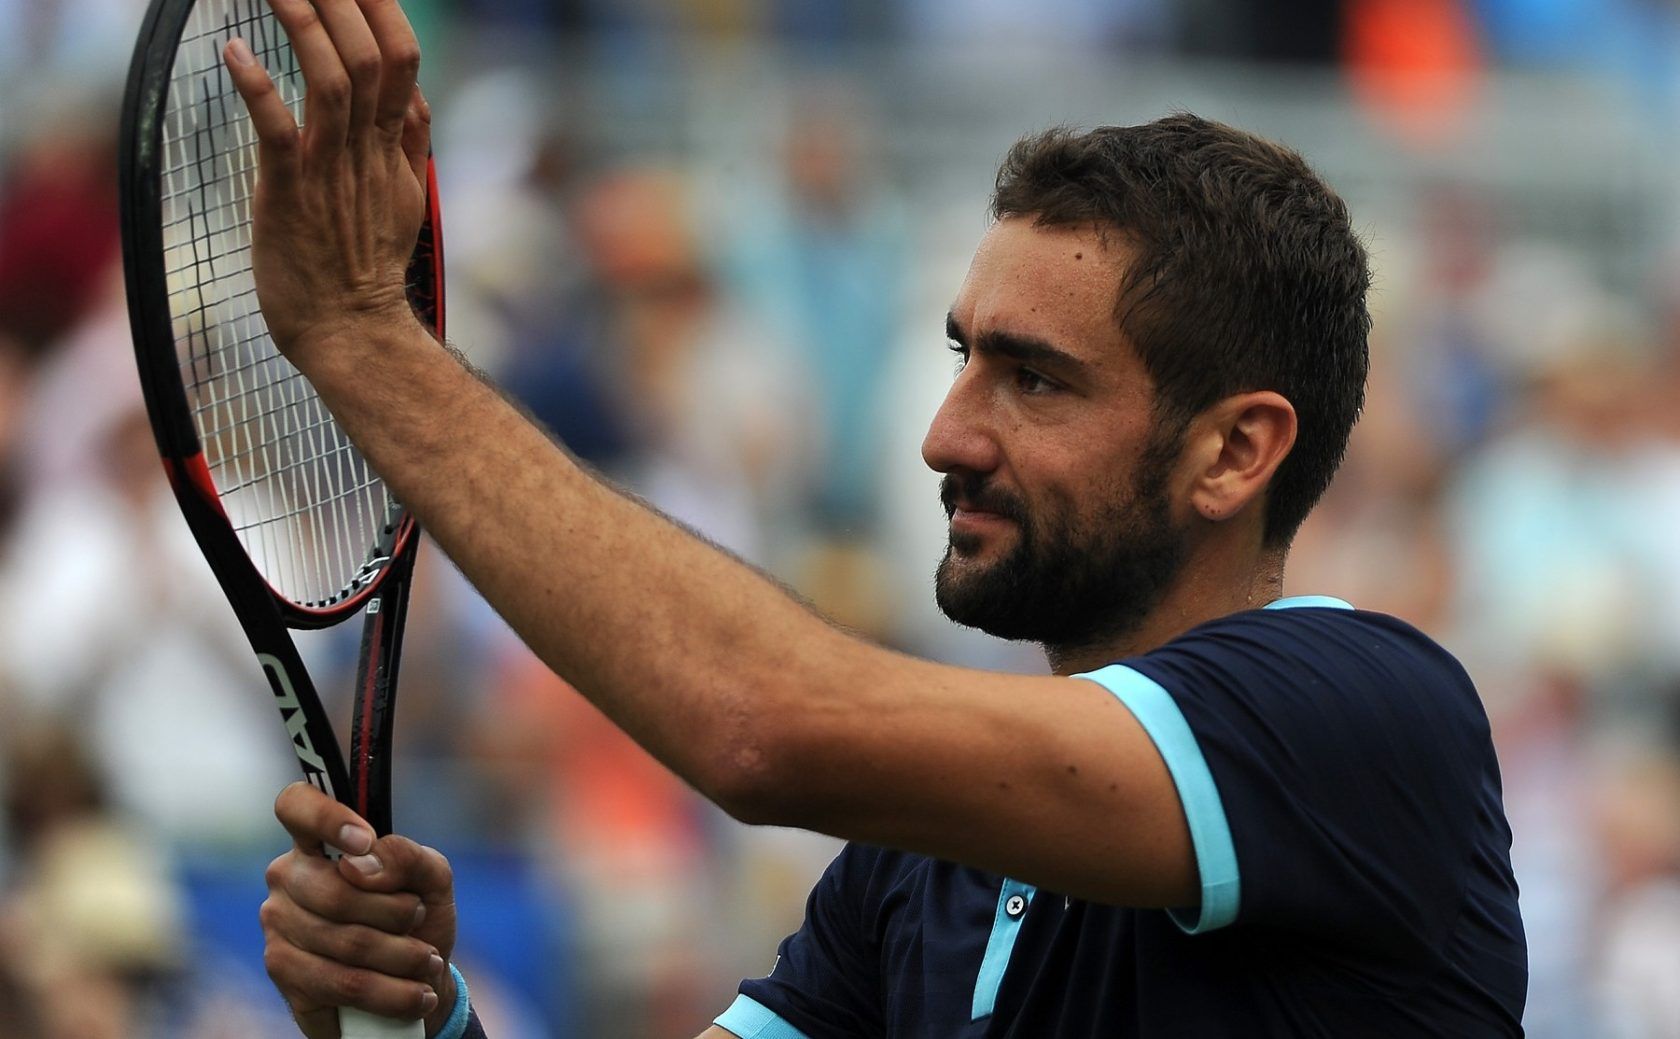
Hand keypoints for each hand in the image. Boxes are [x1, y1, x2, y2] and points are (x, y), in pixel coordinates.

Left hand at [222, 0, 431, 357]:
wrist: (351, 333)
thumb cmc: (364, 270)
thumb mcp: (405, 201)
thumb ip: (409, 147)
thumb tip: (415, 100)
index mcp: (393, 150)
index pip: (402, 62)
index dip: (383, 11)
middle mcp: (367, 153)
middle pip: (370, 58)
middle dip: (344, 2)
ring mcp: (330, 173)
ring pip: (332, 82)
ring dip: (305, 25)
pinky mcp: (289, 195)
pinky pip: (279, 132)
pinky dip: (258, 88)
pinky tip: (236, 52)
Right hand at [261, 782, 458, 1037]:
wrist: (414, 983)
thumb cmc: (417, 919)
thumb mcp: (431, 880)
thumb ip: (408, 857)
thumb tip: (362, 862)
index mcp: (319, 841)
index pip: (296, 805)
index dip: (326, 817)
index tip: (364, 840)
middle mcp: (288, 876)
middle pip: (336, 890)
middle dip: (396, 912)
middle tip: (420, 919)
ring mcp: (279, 924)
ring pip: (344, 941)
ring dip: (402, 956)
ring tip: (428, 962)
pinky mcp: (283, 972)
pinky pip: (341, 983)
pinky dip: (391, 992)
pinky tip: (416, 995)